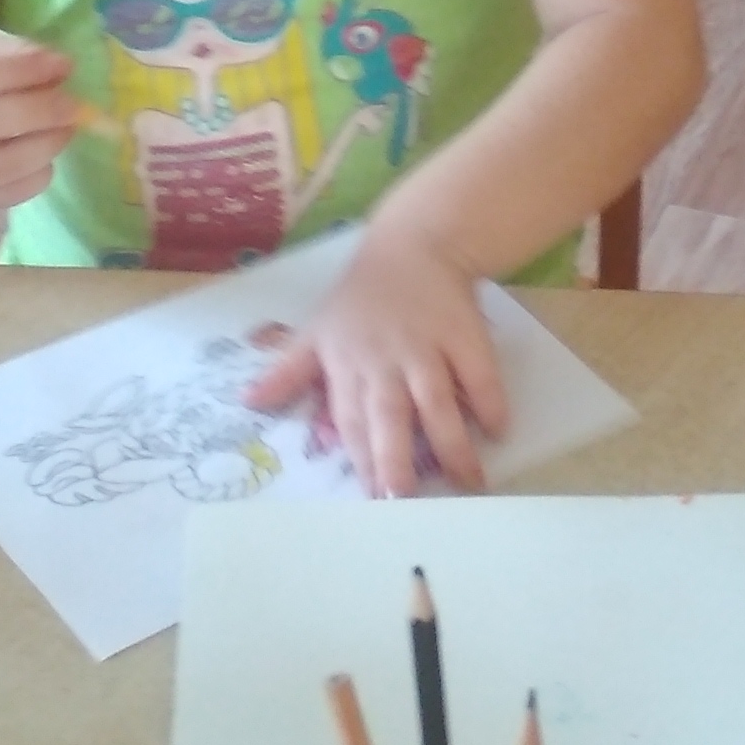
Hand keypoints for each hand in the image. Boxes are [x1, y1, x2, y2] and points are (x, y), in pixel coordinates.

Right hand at [0, 35, 79, 215]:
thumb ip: (14, 53)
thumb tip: (61, 68)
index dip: (23, 69)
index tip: (62, 64)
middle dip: (38, 112)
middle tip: (73, 105)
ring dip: (42, 147)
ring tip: (66, 130)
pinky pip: (5, 197)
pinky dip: (36, 179)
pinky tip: (47, 158)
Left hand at [248, 228, 507, 494]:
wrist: (413, 243)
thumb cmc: (360, 297)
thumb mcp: (317, 331)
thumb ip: (288, 372)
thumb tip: (246, 402)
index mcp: (346, 365)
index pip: (351, 421)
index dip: (361, 459)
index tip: (371, 500)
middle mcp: (385, 360)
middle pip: (390, 416)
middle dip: (397, 458)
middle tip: (406, 501)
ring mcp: (427, 347)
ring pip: (437, 401)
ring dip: (452, 443)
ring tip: (468, 483)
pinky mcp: (465, 333)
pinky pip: (479, 373)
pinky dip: (490, 401)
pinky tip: (497, 432)